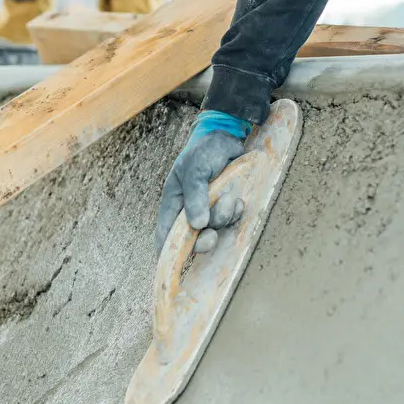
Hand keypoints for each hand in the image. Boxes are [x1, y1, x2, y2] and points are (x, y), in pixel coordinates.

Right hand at [155, 110, 252, 255]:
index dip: (167, 253)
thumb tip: (197, 225)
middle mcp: (190, 211)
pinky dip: (236, 213)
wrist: (227, 136)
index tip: (172, 267)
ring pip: (216, 229)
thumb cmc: (203, 151)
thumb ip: (195, 196)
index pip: (166, 235)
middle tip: (211, 237)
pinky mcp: (226, 207)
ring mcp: (209, 210)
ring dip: (224, 218)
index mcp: (173, 204)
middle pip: (193, 240)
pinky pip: (232, 221)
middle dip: (203, 241)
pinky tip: (238, 199)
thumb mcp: (194, 170)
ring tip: (230, 197)